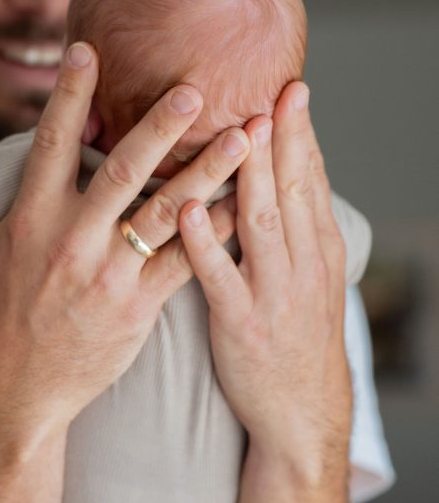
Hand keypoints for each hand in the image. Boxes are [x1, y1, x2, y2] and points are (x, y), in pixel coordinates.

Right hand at [0, 42, 250, 432]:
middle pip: (121, 171)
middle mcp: (69, 240)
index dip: (68, 94)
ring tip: (247, 136)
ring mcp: (106, 274)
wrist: (12, 389)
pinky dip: (215, 230)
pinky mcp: (136, 305)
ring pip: (165, 211)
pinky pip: (185, 260)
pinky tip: (245, 203)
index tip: (87, 50)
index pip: (50, 144)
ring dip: (208, 169)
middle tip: (195, 86)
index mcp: (28, 218)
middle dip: (159, 126)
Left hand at [179, 82, 351, 471]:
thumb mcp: (306, 276)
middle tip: (270, 92)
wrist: (301, 413)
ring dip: (248, 174)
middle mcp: (301, 264)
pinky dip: (204, 241)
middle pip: (290, 190)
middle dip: (282, 139)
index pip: (310, 180)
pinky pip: (220, 277)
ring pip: (260, 223)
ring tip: (236, 129)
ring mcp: (272, 293)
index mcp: (316, 249)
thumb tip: (279, 172)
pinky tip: (185, 208)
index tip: (292, 89)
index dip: (302, 134)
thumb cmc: (292, 333)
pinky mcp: (242, 323)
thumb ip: (290, 225)